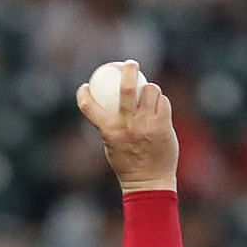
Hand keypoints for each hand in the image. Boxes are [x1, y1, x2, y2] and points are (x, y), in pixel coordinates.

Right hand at [76, 60, 177, 193]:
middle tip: (130, 64)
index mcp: (109, 130)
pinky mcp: (162, 125)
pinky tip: (158, 107)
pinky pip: (162, 101)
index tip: (86, 86)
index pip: (89, 107)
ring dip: (150, 89)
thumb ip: (109, 127)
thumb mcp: (110, 147)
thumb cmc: (127, 165)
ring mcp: (146, 124)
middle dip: (128, 70)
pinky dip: (160, 102)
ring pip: (150, 90)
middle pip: (127, 88)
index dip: (84, 93)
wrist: (149, 182)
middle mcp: (127, 125)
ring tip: (149, 96)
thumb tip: (106, 107)